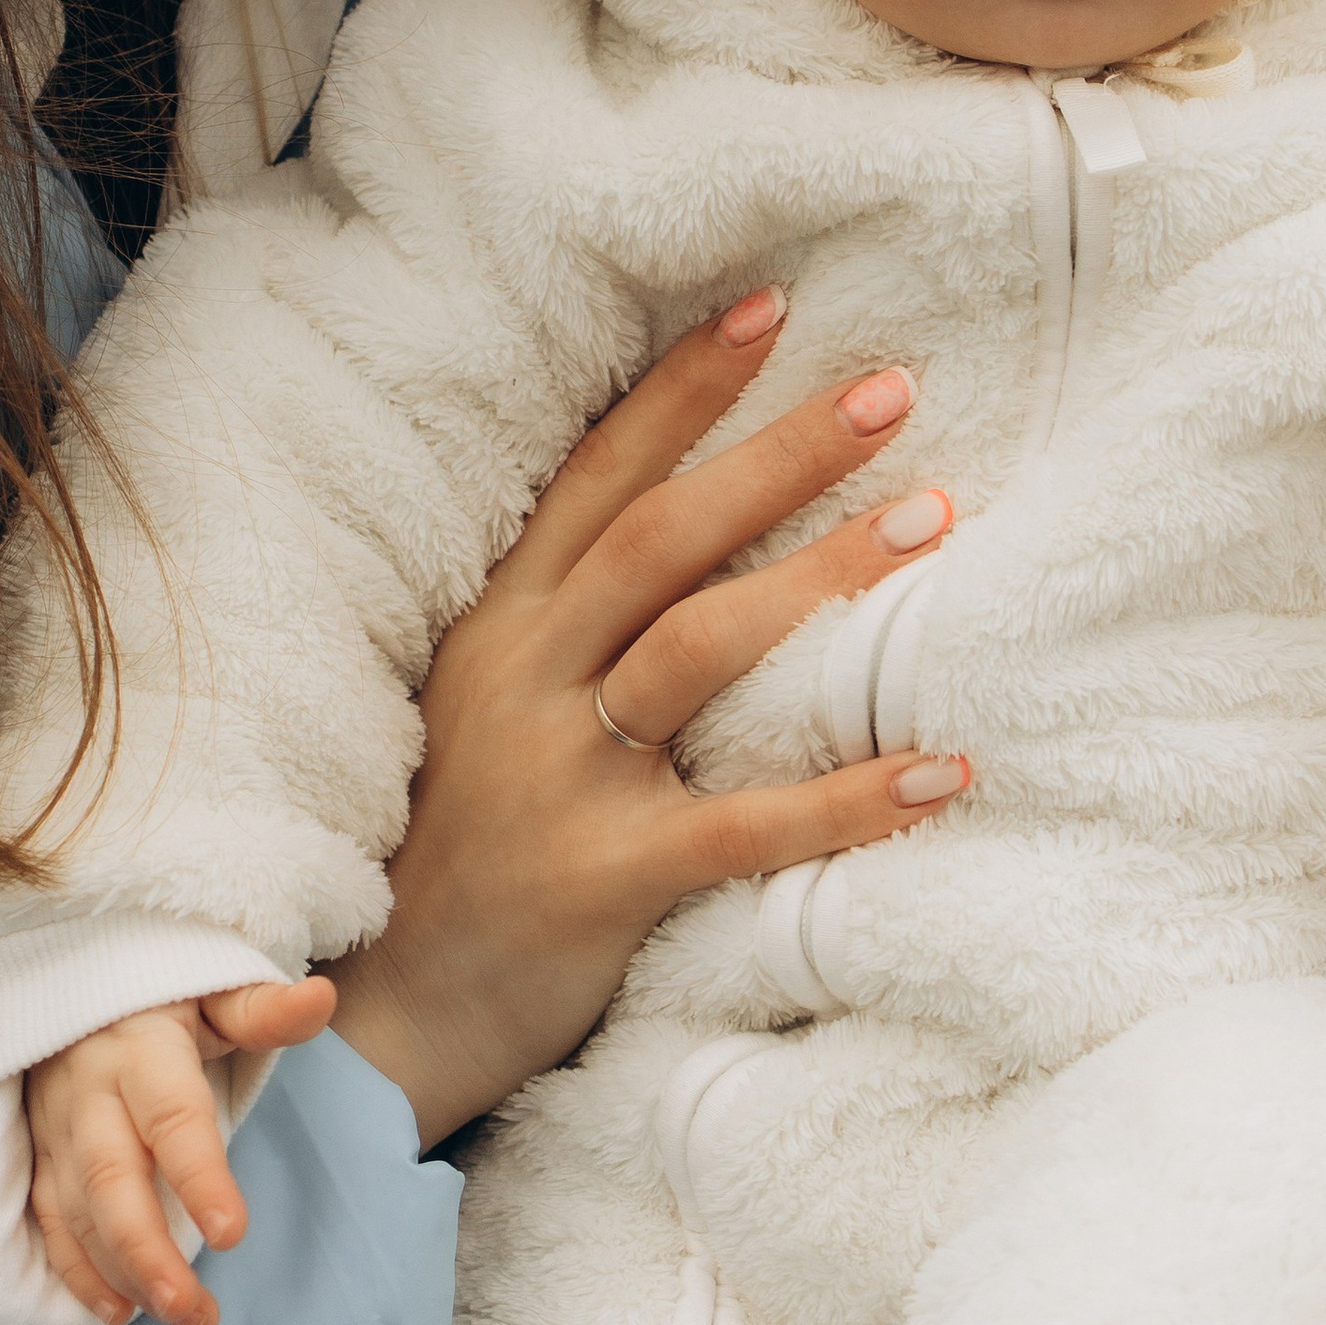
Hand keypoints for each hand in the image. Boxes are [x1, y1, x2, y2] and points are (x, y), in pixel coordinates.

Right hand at [25, 973, 335, 1324]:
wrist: (63, 981)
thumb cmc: (159, 997)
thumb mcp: (212, 991)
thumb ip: (262, 1009)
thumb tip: (322, 999)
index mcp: (141, 1049)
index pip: (171, 1118)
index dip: (199, 1177)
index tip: (233, 1235)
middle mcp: (89, 1092)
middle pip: (112, 1180)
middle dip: (150, 1253)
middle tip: (197, 1311)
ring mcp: (56, 1127)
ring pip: (77, 1211)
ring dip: (122, 1273)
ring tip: (179, 1315)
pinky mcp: (38, 1154)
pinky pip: (48, 1220)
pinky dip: (76, 1271)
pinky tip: (118, 1310)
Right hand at [325, 291, 968, 1147]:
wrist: (381, 1016)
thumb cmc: (452, 846)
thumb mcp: (480, 703)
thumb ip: (564, 622)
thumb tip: (688, 532)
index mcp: (499, 622)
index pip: (598, 476)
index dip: (682, 389)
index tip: (772, 308)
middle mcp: (525, 676)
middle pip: (662, 536)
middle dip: (777, 454)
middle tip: (891, 389)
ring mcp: (560, 774)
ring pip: (700, 646)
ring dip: (818, 576)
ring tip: (929, 518)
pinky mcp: (603, 876)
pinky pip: (743, 826)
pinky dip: (848, 799)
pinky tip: (944, 768)